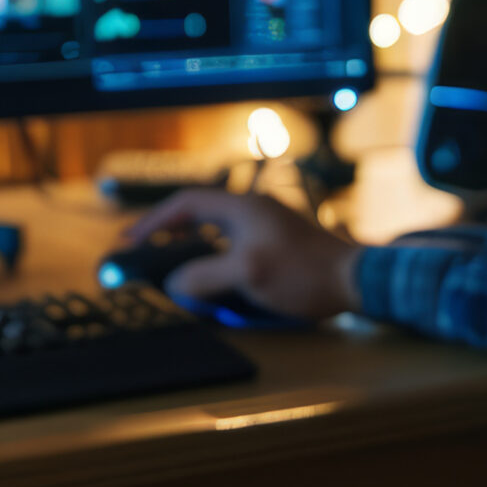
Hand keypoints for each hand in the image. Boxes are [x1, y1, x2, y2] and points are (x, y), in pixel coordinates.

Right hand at [123, 189, 363, 321]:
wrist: (356, 279)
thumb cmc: (302, 273)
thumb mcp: (247, 275)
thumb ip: (204, 276)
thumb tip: (174, 283)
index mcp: (242, 206)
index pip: (186, 204)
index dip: (154, 222)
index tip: (130, 240)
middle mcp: (253, 208)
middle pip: (199, 211)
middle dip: (169, 230)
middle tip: (144, 249)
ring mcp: (269, 223)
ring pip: (217, 227)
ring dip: (191, 242)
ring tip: (170, 260)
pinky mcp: (281, 241)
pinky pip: (234, 241)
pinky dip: (213, 252)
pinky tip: (213, 271)